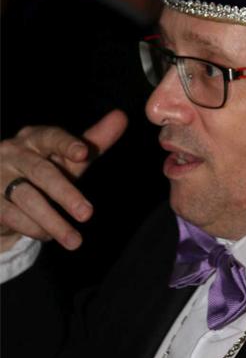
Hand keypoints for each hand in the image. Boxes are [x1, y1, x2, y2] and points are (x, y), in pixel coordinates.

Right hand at [0, 110, 127, 251]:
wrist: (0, 192)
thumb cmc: (44, 169)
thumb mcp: (68, 157)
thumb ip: (94, 141)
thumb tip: (122, 117)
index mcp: (35, 138)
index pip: (51, 136)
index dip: (67, 144)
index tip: (84, 154)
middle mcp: (14, 153)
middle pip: (41, 171)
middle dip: (66, 194)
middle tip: (88, 214)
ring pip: (27, 198)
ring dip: (52, 221)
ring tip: (75, 241)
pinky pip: (14, 216)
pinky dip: (34, 228)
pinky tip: (50, 237)